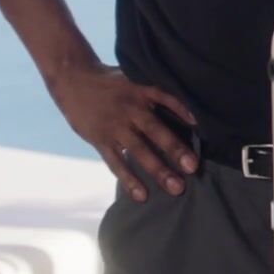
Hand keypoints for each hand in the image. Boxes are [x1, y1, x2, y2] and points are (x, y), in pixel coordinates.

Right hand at [50, 64, 196, 200]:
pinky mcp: (100, 140)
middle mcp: (130, 109)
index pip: (167, 100)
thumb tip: (189, 111)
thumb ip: (157, 94)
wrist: (73, 80)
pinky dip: (129, 179)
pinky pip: (116, 163)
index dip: (184, 112)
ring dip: (157, 170)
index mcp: (142, 92)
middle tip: (193, 168)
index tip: (200, 127)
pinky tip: (142, 195)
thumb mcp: (135, 78)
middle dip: (175, 150)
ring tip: (176, 188)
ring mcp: (114, 126)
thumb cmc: (112, 83)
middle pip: (155, 131)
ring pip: (138, 151)